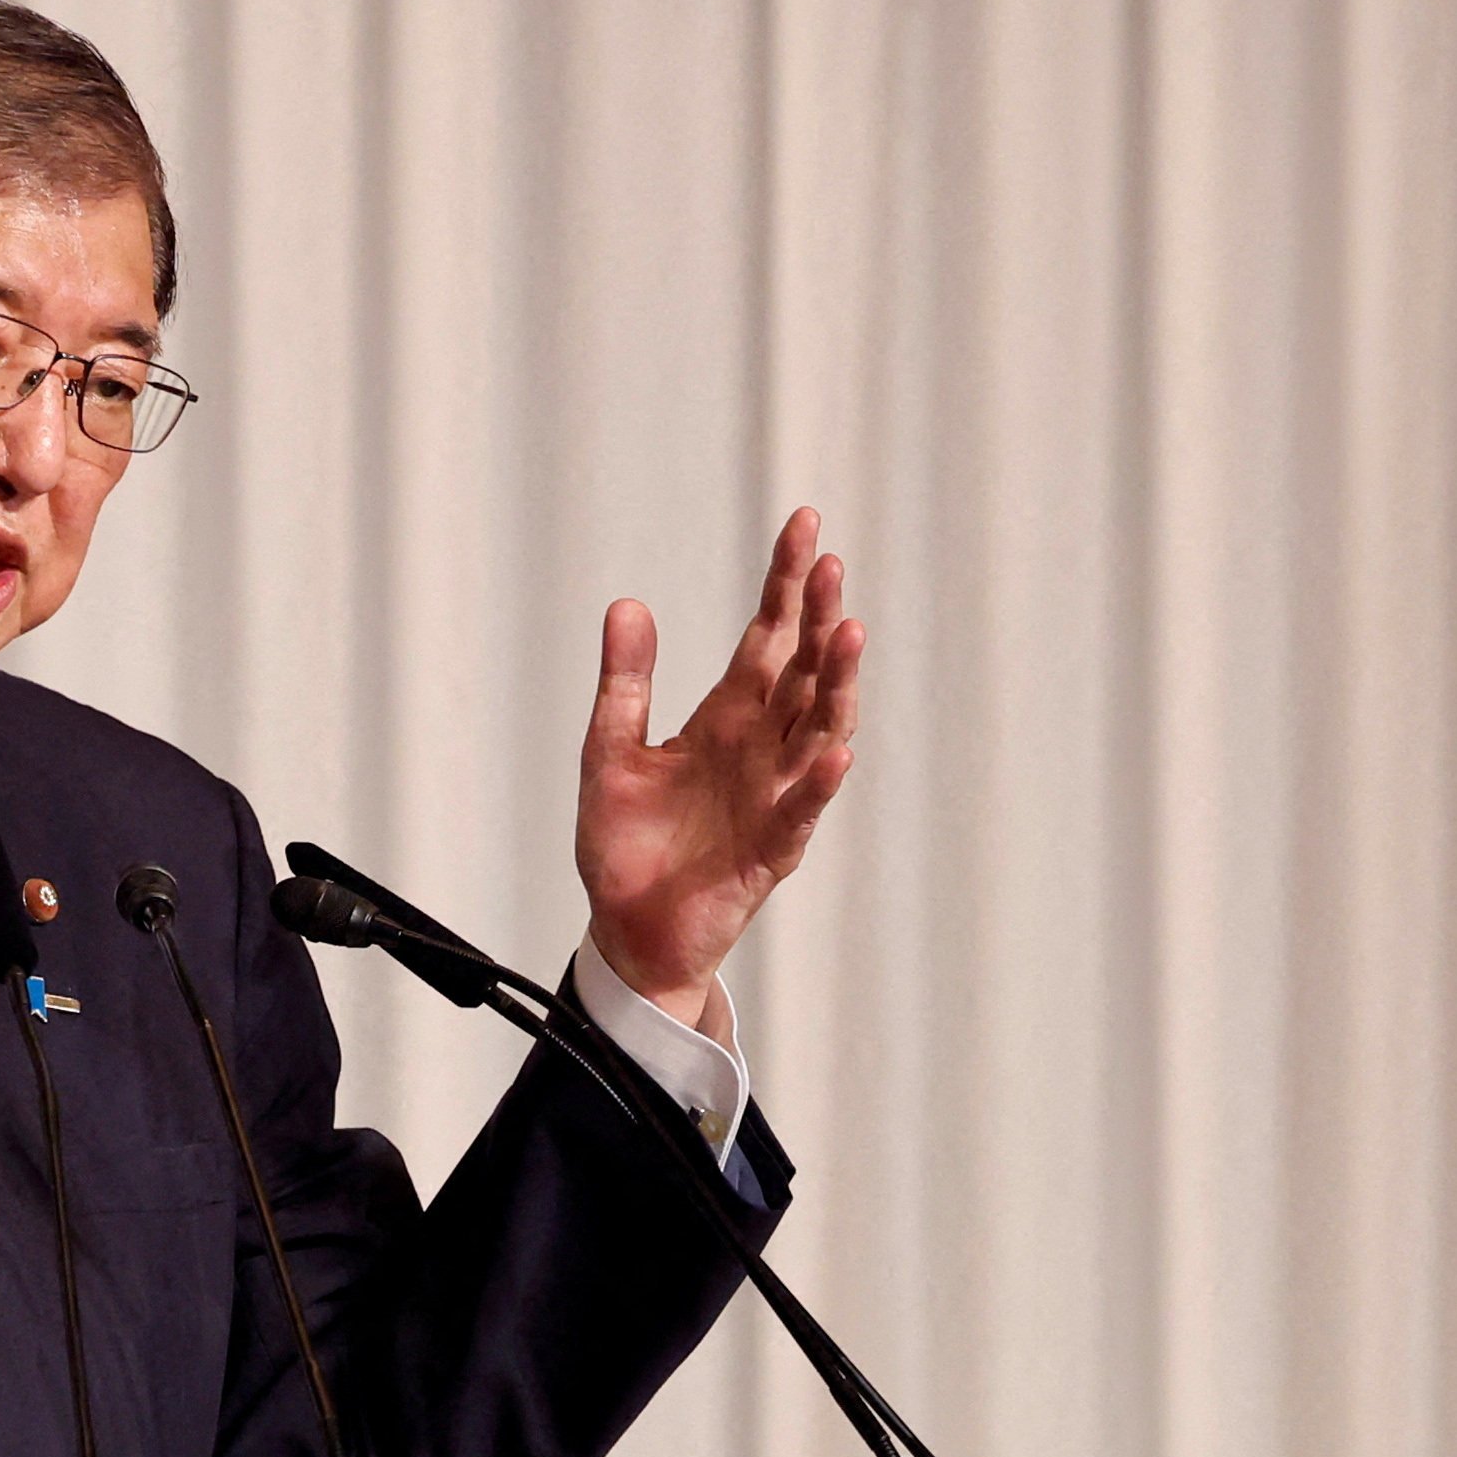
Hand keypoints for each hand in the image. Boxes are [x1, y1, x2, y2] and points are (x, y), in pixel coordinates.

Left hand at [574, 509, 863, 1032]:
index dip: (786, 583)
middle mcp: (760, 749)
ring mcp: (771, 796)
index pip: (768, 637)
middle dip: (819, 619)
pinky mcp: (769, 850)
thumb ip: (625, 683)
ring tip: (847, 634)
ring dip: (834, 685)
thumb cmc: (626, 845)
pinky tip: (834, 749)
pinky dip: (818, 782)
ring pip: (816, 730)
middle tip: (830, 566)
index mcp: (727, 717)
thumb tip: (628, 604)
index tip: (806, 525)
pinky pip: (799, 811)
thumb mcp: (609, 751)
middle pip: (802, 672)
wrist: (626, 931)